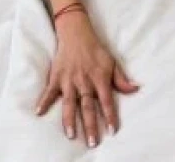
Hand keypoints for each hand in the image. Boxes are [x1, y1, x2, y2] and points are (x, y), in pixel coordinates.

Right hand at [35, 11, 139, 147]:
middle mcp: (84, 81)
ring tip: (71, 134)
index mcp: (99, 77)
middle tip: (92, 142)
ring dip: (70, 119)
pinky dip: (44, 101)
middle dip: (90, 125)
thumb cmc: (95, 50)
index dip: (110, 115)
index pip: (107, 100)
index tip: (113, 130)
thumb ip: (121, 78)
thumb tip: (135, 89)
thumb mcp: (111, 62)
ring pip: (69, 102)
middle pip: (88, 106)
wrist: (77, 32)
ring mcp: (69, 80)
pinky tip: (39, 112)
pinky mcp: (56, 76)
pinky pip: (49, 91)